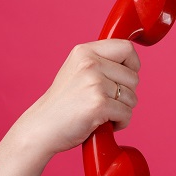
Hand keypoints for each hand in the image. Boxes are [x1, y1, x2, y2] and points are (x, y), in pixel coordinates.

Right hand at [14, 39, 140, 158]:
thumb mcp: (77, 71)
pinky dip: (120, 123)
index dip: (132, 65)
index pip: (126, 48)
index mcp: (85, 52)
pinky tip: (102, 123)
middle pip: (133, 77)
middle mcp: (90, 63)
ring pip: (132, 97)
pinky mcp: (98, 105)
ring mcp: (94, 83)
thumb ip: (100, 62)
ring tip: (102, 113)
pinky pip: (127, 114)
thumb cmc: (62, 103)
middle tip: (107, 102)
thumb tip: (132, 65)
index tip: (124, 79)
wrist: (42, 127)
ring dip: (123, 110)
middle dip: (126, 94)